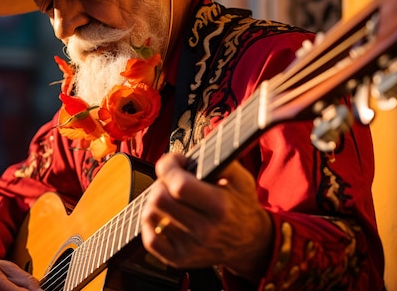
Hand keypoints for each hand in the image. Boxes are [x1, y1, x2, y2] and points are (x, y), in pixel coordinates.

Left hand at [140, 153, 272, 282]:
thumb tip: (202, 136)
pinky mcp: (178, 259)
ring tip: (168, 195)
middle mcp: (204, 230)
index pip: (179, 185)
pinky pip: (148, 238)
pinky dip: (150, 222)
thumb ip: (221, 157)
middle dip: (161, 181)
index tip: (177, 160)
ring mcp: (190, 247)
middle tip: (172, 178)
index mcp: (219, 207)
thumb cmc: (240, 203)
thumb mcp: (241, 178)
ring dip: (154, 199)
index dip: (169, 166)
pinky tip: (164, 214)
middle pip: (159, 199)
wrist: (248, 243)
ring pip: (150, 215)